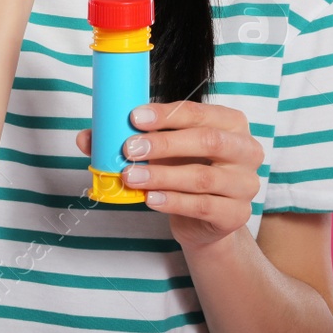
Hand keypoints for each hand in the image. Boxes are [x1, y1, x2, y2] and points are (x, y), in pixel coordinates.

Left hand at [75, 101, 263, 250]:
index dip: (165, 114)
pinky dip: (172, 201)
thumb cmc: (184, 171)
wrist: (204, 219)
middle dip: (164, 143)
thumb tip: (86, 138)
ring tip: (131, 176)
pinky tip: (149, 198)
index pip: (198, 112)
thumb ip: (128, 139)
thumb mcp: (161, 151)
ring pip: (202, 177)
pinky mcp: (236, 214)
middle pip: (207, 141)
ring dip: (162, 176)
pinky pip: (203, 206)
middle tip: (129, 148)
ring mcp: (245, 184)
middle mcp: (246, 149)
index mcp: (231, 123)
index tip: (133, 117)